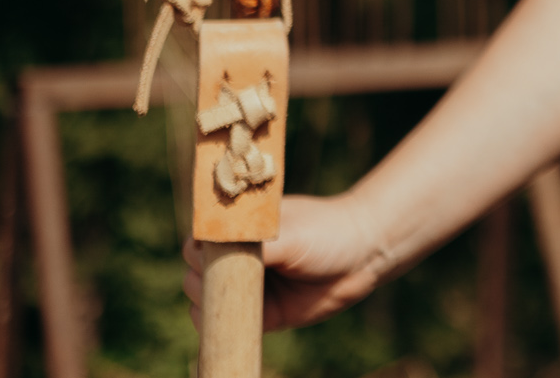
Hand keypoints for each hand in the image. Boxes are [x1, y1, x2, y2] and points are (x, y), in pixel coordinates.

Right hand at [182, 194, 387, 332]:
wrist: (364, 254)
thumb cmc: (326, 232)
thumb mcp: (289, 234)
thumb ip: (254, 245)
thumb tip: (216, 255)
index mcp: (242, 231)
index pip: (200, 241)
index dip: (196, 249)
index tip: (203, 254)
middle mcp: (240, 258)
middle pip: (196, 273)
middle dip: (199, 279)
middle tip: (222, 279)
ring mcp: (250, 287)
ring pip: (206, 301)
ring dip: (208, 303)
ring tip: (230, 298)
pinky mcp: (263, 315)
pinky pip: (229, 325)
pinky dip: (218, 328)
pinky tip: (222, 325)